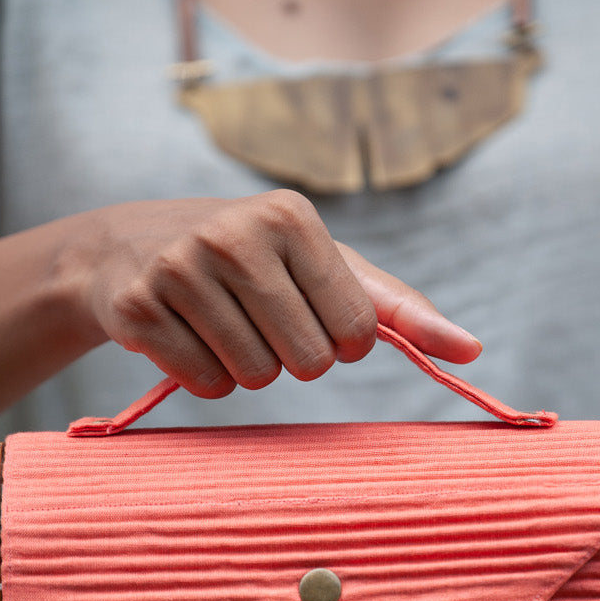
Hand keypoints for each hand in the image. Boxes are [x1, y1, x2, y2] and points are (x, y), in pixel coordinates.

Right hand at [71, 189, 480, 396]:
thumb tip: (473, 349)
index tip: (314, 318)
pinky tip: (186, 335)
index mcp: (291, 217)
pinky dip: (203, 377)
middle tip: (260, 322)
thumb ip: (398, 308)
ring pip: (254, 376)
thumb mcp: (325, 266)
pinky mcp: (135, 305)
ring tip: (221, 325)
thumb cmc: (253, 260)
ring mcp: (178, 267)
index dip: (341, 344)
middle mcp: (234, 233)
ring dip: (247, 369)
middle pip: (307, 361)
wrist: (127, 246)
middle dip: (293, 359)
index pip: (355, 330)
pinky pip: (203, 383)